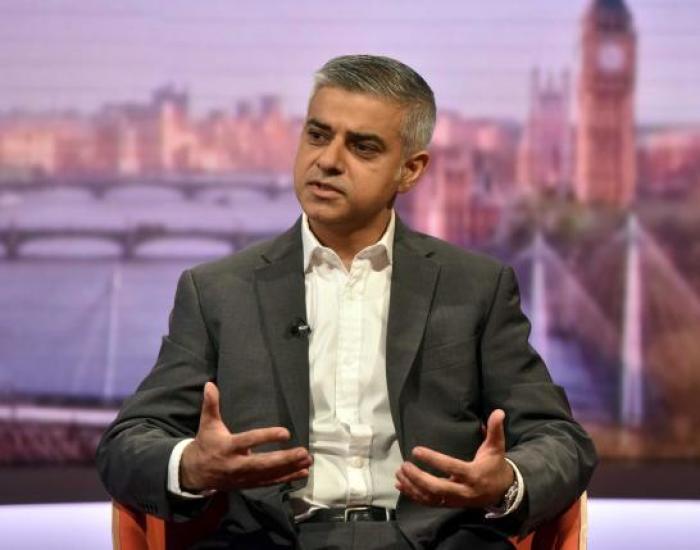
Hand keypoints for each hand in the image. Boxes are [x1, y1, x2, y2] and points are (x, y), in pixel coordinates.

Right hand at [180, 382, 311, 491]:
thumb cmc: (206, 443)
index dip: (267, 437)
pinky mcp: (249, 483)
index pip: (249, 441)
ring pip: (269, 474)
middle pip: (263, 463)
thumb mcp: (207, 423)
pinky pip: (270, 482)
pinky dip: (287, 478)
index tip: (285, 433)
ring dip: (290, 468)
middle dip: (284, 459)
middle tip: (302, 452)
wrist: (195, 473)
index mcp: (228, 447)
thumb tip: (210, 384)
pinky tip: (302, 473)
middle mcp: (237, 464)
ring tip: (308, 461)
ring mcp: (244, 477)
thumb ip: (210, 405)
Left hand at [395, 409, 513, 507]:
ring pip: (430, 498)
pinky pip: (429, 503)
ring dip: (412, 487)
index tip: (417, 450)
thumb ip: (495, 429)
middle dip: (418, 478)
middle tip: (405, 465)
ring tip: (399, 473)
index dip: (433, 460)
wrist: (502, 492)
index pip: (451, 468)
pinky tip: (400, 485)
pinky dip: (414, 495)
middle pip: (437, 488)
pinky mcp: (450, 505)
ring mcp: (455, 500)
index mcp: (473, 474)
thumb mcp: (496, 447)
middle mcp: (463, 491)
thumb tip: (499, 411)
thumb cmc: (495, 465)